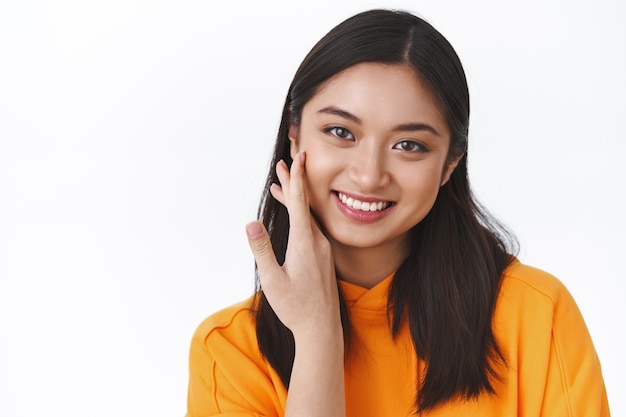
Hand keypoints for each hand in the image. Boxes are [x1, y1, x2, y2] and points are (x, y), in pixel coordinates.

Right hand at [245, 152, 340, 338]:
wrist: (321, 328)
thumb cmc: (296, 307)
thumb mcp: (273, 280)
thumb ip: (263, 251)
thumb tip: (251, 224)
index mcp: (305, 243)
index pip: (300, 203)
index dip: (296, 179)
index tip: (296, 158)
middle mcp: (317, 241)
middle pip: (305, 204)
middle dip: (295, 181)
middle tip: (287, 160)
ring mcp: (322, 249)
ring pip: (308, 215)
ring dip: (296, 198)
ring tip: (282, 184)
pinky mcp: (322, 256)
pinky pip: (311, 227)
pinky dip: (300, 215)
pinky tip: (292, 216)